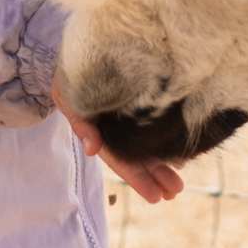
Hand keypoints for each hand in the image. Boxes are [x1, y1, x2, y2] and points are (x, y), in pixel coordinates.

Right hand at [52, 79, 183, 206]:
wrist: (86, 50)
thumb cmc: (72, 75)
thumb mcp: (68, 97)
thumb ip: (79, 123)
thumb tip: (92, 150)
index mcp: (100, 129)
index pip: (119, 158)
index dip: (136, 177)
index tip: (156, 196)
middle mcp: (116, 127)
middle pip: (137, 156)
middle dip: (154, 175)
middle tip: (175, 192)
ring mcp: (129, 115)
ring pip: (147, 144)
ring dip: (162, 165)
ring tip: (178, 186)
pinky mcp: (141, 100)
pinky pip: (155, 124)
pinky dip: (165, 140)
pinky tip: (179, 155)